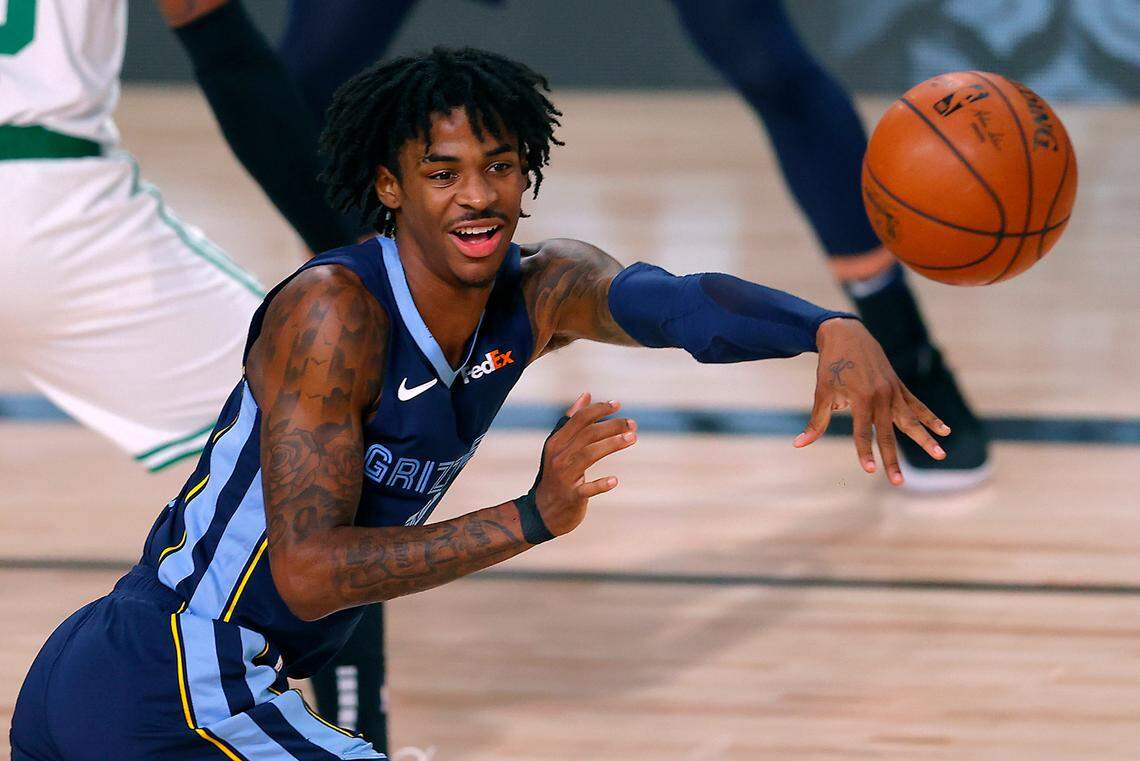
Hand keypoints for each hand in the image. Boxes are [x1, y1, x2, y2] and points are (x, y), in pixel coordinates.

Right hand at [534, 393, 637, 534]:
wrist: (543, 511)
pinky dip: (600, 484)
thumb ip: (572, 420)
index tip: (618, 405)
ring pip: (589, 455)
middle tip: (632, 424)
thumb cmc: (556, 474)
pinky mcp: (571, 497)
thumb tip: (586, 395)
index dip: (599, 409)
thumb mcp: (560, 445)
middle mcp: (559, 457)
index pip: (579, 419)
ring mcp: (564, 477)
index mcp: (556, 442)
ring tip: (632, 439)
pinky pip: (586, 489)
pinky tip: (615, 480)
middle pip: (587, 434)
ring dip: (612, 445)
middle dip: (612, 426)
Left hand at [793, 318, 950, 485]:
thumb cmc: (831, 366)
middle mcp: (881, 396)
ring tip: (940, 455)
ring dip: (925, 438)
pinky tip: (945, 430)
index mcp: (861, 398)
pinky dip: (930, 417)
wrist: (847, 334)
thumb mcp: (822, 393)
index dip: (865, 451)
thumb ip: (816, 422)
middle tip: (898, 482)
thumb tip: (799, 444)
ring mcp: (893, 391)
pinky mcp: (899, 387)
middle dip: (892, 459)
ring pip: (911, 420)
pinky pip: (917, 405)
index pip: (863, 432)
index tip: (870, 470)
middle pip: (889, 433)